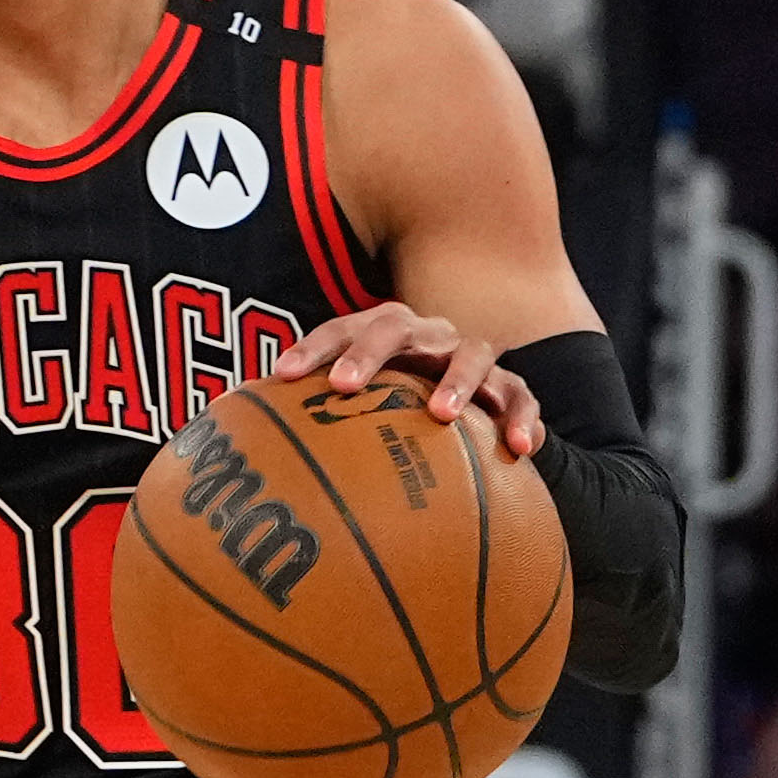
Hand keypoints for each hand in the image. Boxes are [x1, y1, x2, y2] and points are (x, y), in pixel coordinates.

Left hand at [290, 302, 542, 460]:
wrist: (474, 410)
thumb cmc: (400, 409)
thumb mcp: (363, 408)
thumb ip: (319, 421)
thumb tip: (254, 451)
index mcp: (388, 332)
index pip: (344, 327)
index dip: (313, 346)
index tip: (281, 376)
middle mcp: (430, 337)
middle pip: (397, 326)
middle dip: (368, 352)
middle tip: (342, 387)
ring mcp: (472, 359)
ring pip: (471, 354)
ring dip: (456, 381)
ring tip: (441, 416)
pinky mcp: (511, 389)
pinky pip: (522, 398)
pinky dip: (523, 419)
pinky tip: (520, 448)